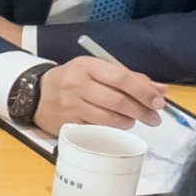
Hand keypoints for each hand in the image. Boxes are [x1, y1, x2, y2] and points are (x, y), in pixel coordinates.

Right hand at [34, 52, 166, 131]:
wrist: (35, 94)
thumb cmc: (73, 80)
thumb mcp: (96, 70)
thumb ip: (128, 78)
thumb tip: (160, 90)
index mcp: (86, 66)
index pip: (121, 78)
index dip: (143, 90)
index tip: (158, 100)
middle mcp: (77, 85)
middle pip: (118, 101)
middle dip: (142, 110)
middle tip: (154, 116)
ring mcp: (71, 106)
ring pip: (109, 118)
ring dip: (128, 121)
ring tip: (134, 119)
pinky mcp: (68, 124)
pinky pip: (97, 129)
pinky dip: (112, 128)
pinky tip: (117, 125)